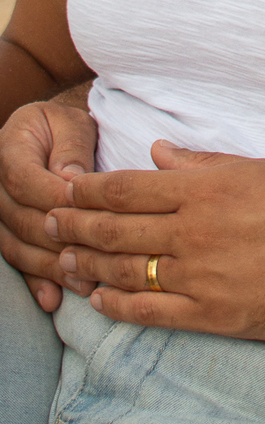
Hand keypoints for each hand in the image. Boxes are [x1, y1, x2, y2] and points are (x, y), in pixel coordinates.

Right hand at [0, 98, 97, 310]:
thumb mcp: (70, 124)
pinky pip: (16, 261)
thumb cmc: (62, 129)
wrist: (42, 137)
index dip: (55, 199)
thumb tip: (71, 180)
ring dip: (51, 268)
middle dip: (59, 241)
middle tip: (96, 259)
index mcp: (9, 151)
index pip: (25, 181)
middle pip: (22, 220)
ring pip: (18, 247)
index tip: (90, 213)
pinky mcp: (6, 235)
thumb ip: (71, 148)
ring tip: (84, 284)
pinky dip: (35, 282)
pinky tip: (53, 300)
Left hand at [45, 140, 264, 340]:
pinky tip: (99, 298)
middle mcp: (198, 232)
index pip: (129, 187)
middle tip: (47, 222)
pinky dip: (118, 305)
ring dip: (88, 263)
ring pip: (126, 270)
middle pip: (116, 228)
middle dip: (75, 224)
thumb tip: (159, 155)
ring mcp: (204, 277)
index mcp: (208, 189)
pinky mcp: (216, 316)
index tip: (65, 187)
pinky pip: (152, 312)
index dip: (89, 188)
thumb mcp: (263, 169)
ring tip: (62, 259)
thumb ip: (205, 164)